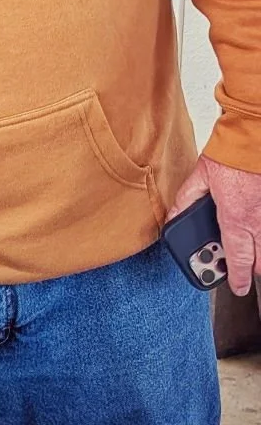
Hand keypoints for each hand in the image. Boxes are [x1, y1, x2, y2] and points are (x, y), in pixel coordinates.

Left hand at [168, 156, 260, 296]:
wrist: (253, 137)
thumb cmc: (229, 155)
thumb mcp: (199, 178)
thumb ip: (185, 201)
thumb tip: (173, 217)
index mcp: (235, 220)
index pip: (238, 260)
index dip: (238, 278)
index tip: (237, 287)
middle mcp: (257, 222)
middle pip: (260, 261)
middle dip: (250, 268)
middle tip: (239, 267)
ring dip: (259, 252)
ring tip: (248, 249)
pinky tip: (254, 226)